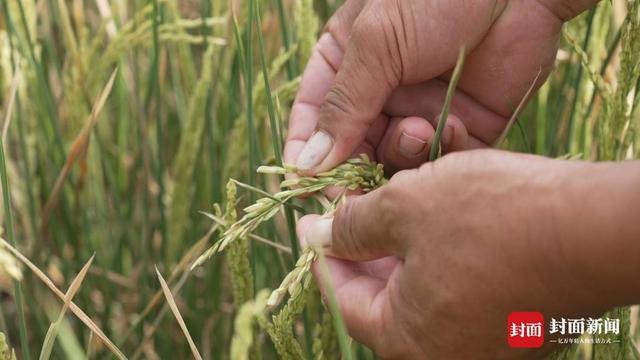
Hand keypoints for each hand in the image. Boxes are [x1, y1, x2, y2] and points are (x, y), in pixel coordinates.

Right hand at [285, 0, 596, 174]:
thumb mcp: (376, 44)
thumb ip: (343, 107)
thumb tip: (307, 166)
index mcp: (345, 65)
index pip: (313, 119)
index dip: (306, 155)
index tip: (305, 186)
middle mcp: (379, 94)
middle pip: (352, 152)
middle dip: (356, 171)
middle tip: (361, 190)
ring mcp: (422, 111)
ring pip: (395, 162)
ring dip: (403, 155)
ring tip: (419, 130)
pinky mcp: (464, 125)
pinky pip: (442, 161)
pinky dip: (442, 155)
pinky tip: (452, 126)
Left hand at [298, 150, 639, 358]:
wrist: (594, 226)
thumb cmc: (491, 216)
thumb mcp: (404, 207)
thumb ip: (351, 226)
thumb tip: (319, 235)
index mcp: (407, 341)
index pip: (344, 298)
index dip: (326, 254)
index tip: (316, 223)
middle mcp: (445, 354)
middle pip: (385, 293)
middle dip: (369, 243)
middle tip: (359, 205)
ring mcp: (483, 341)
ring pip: (425, 282)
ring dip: (409, 237)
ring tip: (403, 197)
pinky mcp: (513, 321)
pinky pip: (461, 282)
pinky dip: (445, 246)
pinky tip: (445, 209)